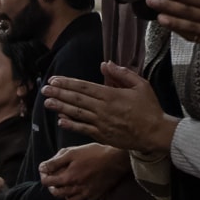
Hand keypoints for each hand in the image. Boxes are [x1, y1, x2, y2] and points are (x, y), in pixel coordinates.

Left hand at [39, 143, 128, 199]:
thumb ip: (55, 161)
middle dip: (51, 187)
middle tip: (53, 179)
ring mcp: (87, 194)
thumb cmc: (95, 153)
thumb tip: (42, 167)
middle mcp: (76, 189)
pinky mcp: (96, 195)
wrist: (117, 159)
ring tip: (66, 185)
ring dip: (64, 194)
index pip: (47, 182)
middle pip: (56, 194)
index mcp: (68, 178)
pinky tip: (80, 187)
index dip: (43, 175)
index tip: (44, 170)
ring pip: (70, 199)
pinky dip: (79, 195)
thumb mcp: (72, 152)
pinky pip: (84, 199)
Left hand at [42, 63, 176, 154]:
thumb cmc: (149, 108)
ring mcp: (101, 123)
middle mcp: (103, 109)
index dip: (67, 83)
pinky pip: (82, 129)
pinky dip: (71, 124)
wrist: (155, 133)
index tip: (54, 80)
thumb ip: (122, 74)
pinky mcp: (101, 135)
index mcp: (111, 95)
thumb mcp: (141, 85)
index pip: (84, 87)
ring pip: (76, 114)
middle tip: (45, 89)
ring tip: (47, 103)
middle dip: (59, 93)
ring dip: (60, 108)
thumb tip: (105, 64)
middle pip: (76, 99)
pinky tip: (60, 120)